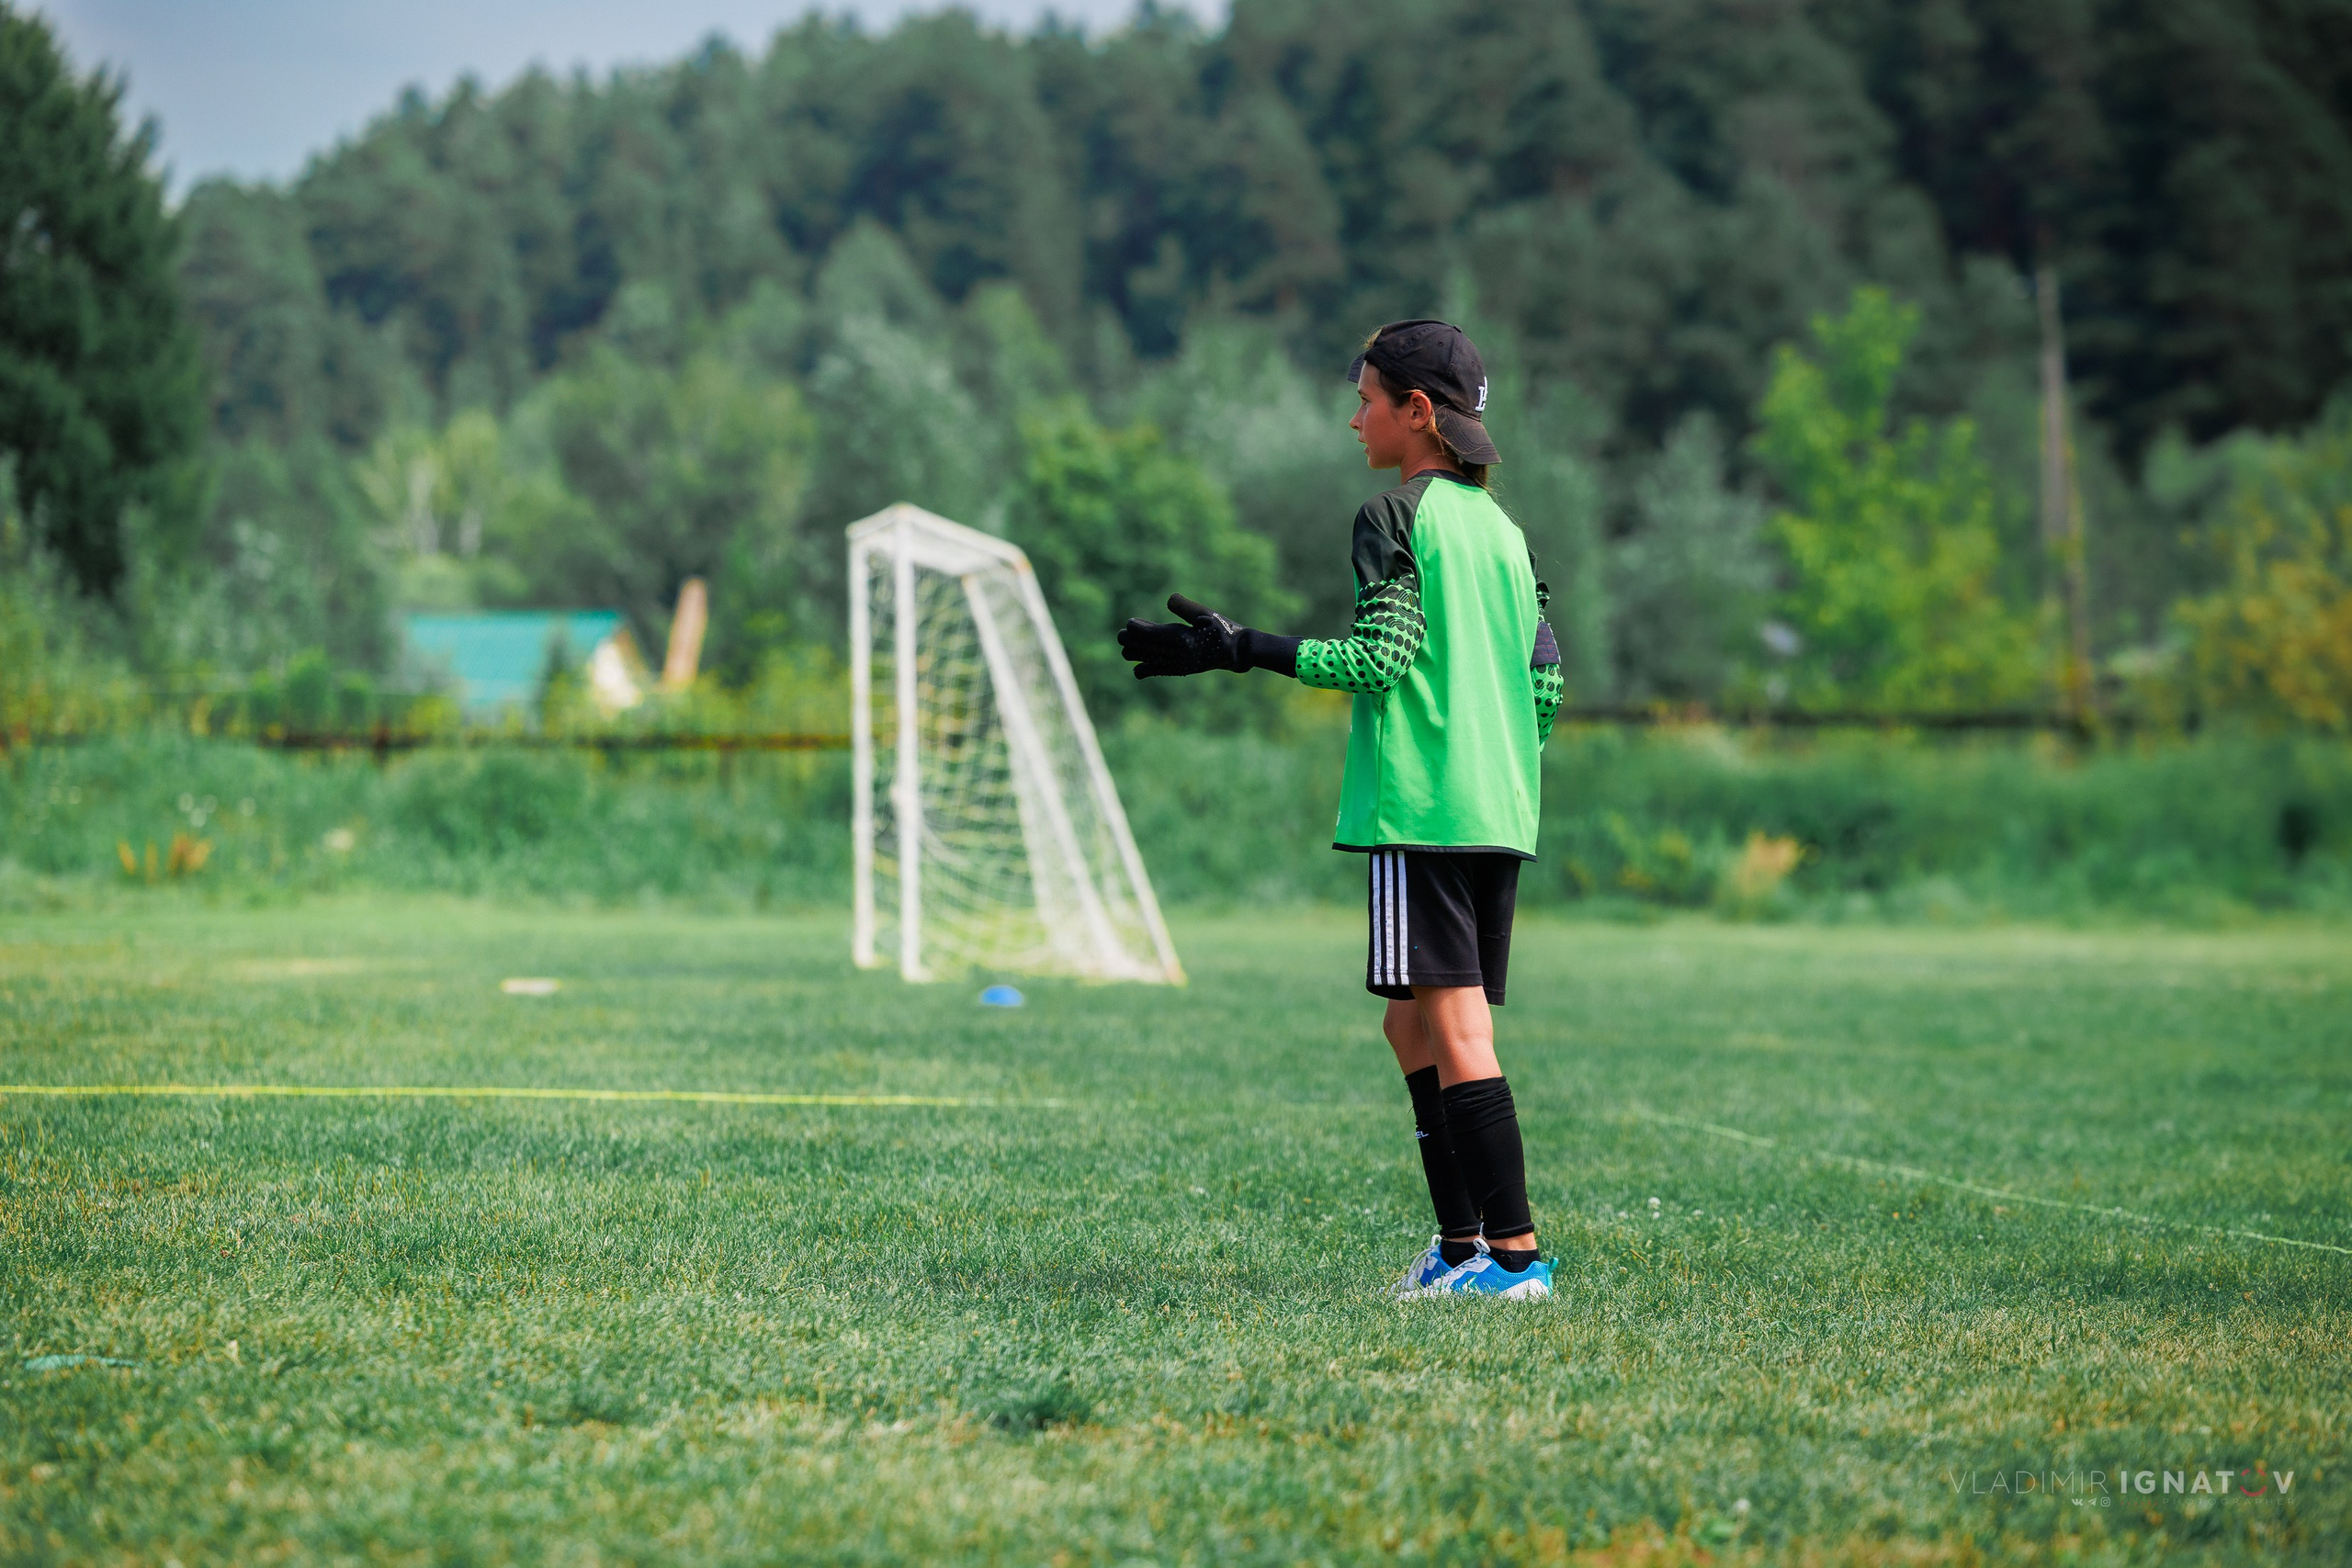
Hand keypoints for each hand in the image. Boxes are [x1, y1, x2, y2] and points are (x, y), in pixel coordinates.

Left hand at [1118, 593, 1246, 678]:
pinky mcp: (1174, 671)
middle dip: (1128, 636)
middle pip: (1133, 646)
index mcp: (1180, 639)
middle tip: (1135, 628)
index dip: (1134, 626)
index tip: (1135, 621)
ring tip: (1140, 640)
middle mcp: (1173, 654)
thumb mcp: (1206, 614)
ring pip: (1137, 659)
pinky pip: (1147, 671)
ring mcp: (1173, 664)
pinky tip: (1145, 655)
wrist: (1234, 653)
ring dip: (1132, 649)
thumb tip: (1169, 600)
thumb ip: (1186, 607)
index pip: (1142, 633)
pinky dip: (1140, 664)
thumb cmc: (1222, 629)